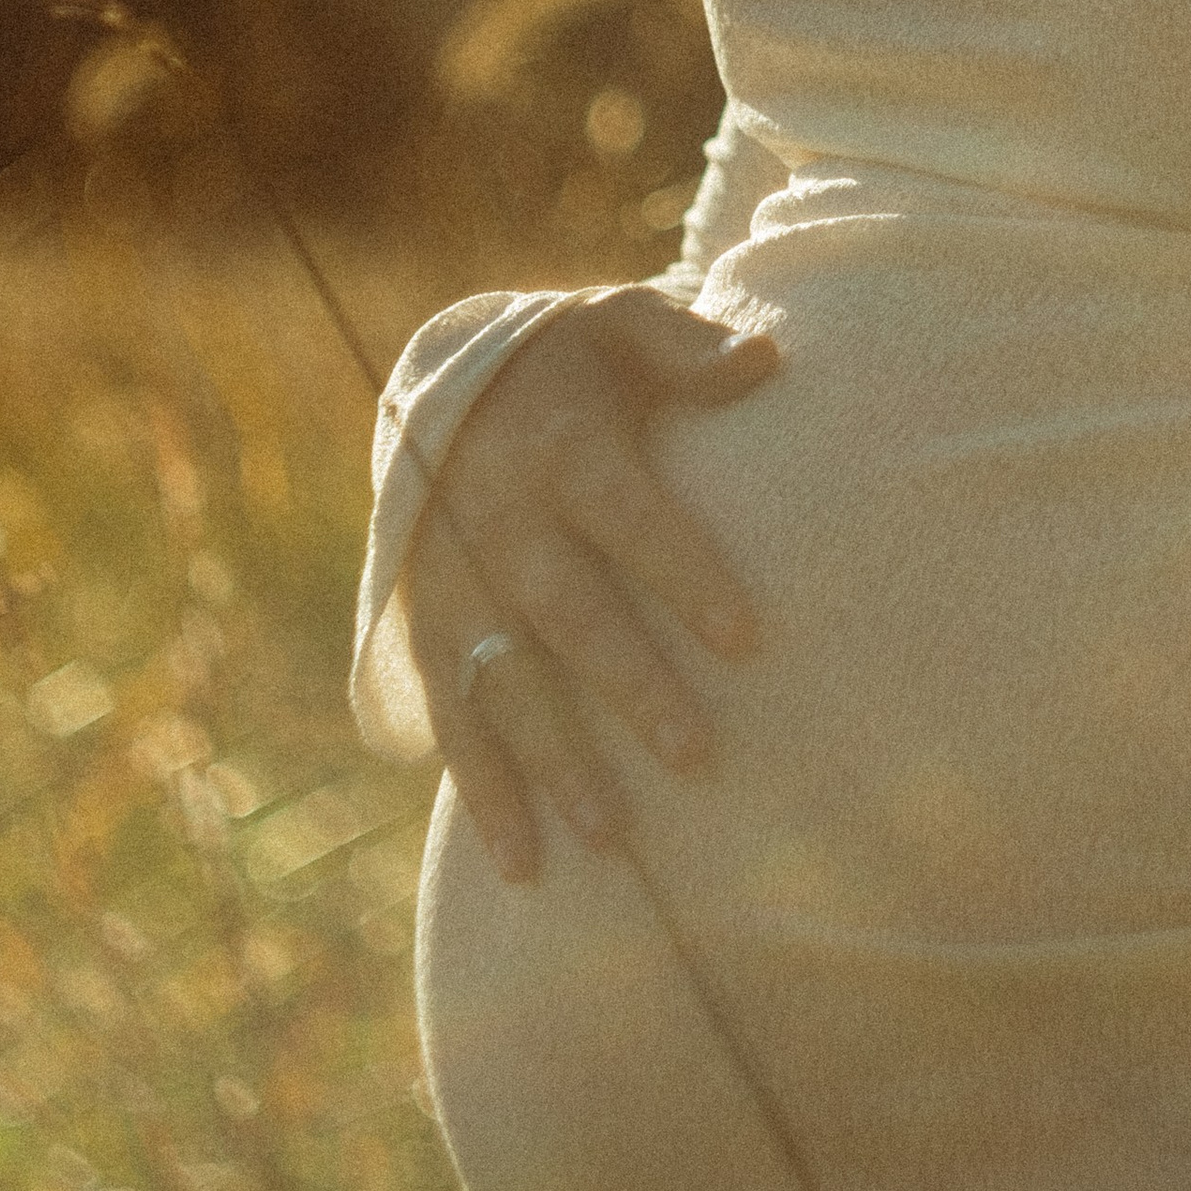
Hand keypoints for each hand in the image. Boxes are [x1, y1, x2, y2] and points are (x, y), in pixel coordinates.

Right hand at [402, 288, 779, 884]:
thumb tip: (764, 359)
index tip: (746, 637)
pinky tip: (523, 864)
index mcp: (558, 446)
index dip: (682, 572)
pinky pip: (450, 718)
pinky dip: (482, 790)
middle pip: (566, 612)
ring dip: (553, 759)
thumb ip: (687, 346)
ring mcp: (452, 583)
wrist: (445, 389)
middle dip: (627, 686)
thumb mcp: (620, 325)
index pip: (627, 514)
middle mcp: (497, 520)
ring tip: (613, 836)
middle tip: (698, 756)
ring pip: (502, 680)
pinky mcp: (426, 630)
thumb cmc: (571, 363)